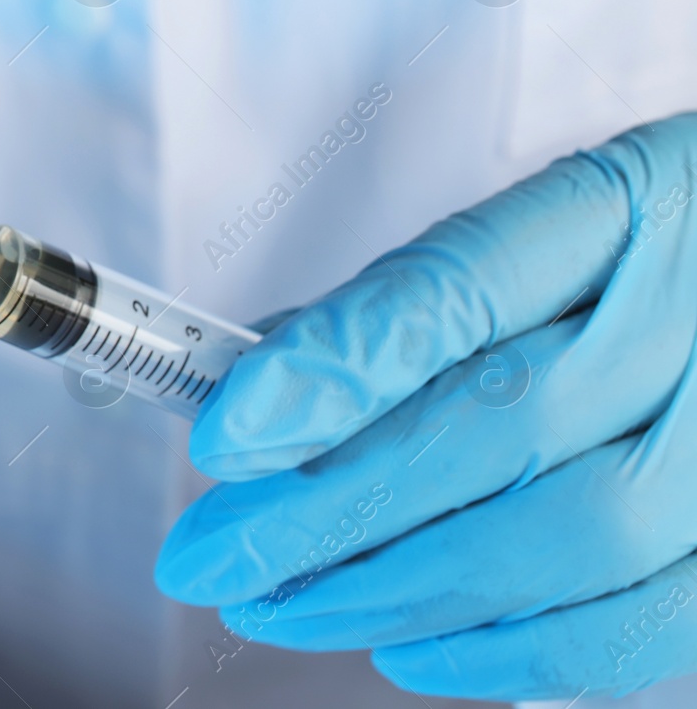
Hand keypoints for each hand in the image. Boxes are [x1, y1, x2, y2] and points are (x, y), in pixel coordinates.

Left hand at [155, 114, 696, 700]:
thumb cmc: (630, 263)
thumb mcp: (528, 237)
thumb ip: (402, 308)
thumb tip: (258, 392)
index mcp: (620, 208)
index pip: (463, 283)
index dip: (338, 364)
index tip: (227, 433)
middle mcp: (691, 314)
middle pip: (500, 422)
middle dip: (330, 507)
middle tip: (210, 556)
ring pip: (568, 535)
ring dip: (398, 589)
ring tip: (275, 607)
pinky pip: (640, 621)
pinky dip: (510, 649)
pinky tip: (401, 647)